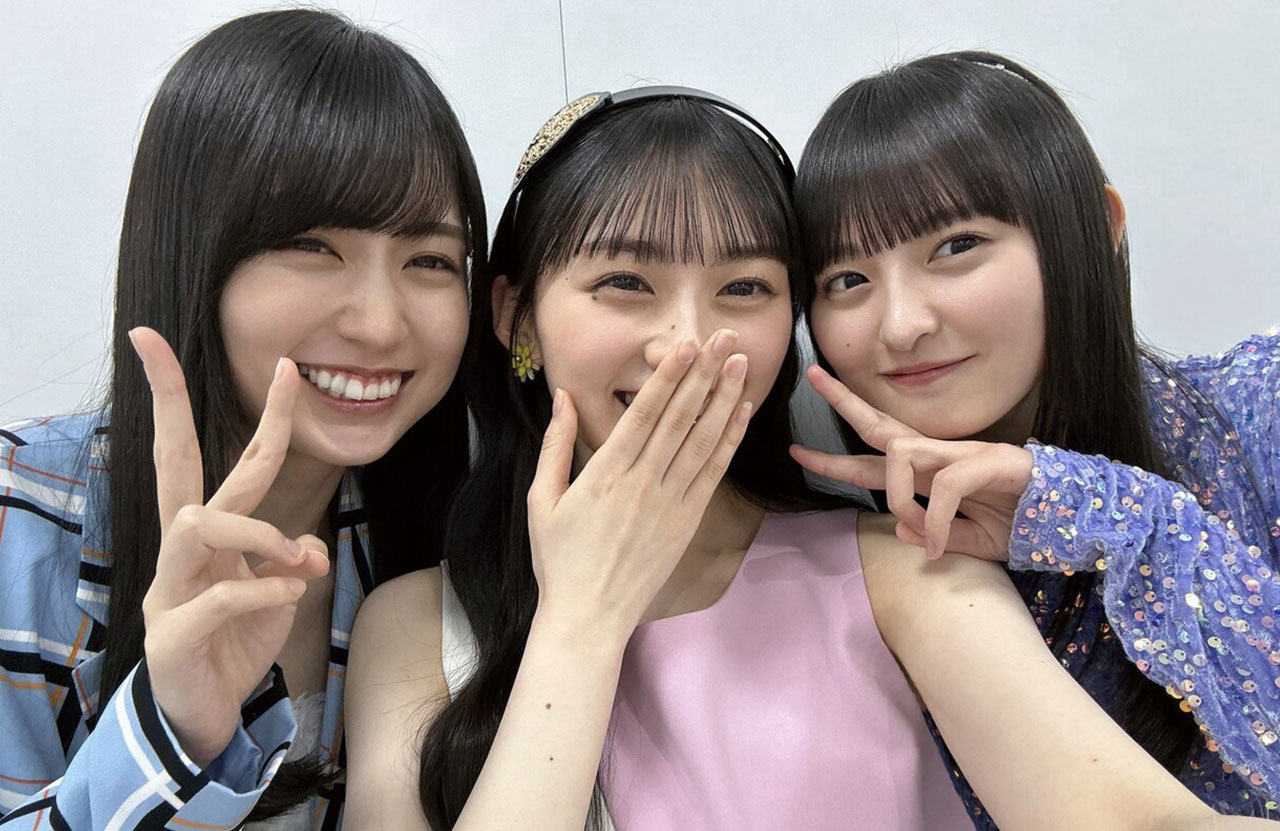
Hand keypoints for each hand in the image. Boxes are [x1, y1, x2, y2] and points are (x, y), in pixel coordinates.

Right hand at [130, 327, 329, 765]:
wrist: (204, 715)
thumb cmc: (234, 642)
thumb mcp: (276, 593)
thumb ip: (290, 557)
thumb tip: (306, 544)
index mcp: (205, 534)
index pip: (209, 457)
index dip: (220, 408)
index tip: (241, 353)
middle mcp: (180, 551)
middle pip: (174, 464)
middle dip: (170, 401)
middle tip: (160, 343)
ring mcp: (168, 589)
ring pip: (197, 523)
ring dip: (259, 531)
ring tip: (292, 557)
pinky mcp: (172, 633)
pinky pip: (221, 594)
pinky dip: (265, 591)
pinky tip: (290, 598)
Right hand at [527, 330, 752, 642]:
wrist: (589, 616)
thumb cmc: (559, 559)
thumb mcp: (541, 499)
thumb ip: (555, 445)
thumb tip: (561, 398)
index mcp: (604, 473)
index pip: (644, 413)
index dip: (669, 376)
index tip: (686, 344)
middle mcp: (643, 483)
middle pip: (681, 417)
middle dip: (704, 373)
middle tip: (724, 337)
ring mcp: (670, 502)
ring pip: (703, 439)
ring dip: (724, 397)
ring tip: (740, 363)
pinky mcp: (687, 521)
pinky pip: (713, 472)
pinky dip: (729, 440)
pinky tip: (741, 413)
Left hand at [791, 365, 1031, 560]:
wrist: (1075, 521)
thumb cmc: (1024, 526)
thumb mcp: (971, 543)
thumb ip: (937, 537)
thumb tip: (902, 532)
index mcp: (934, 472)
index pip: (876, 458)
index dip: (836, 460)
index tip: (798, 454)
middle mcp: (944, 455)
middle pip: (882, 427)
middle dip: (844, 405)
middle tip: (813, 378)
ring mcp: (967, 453)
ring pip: (904, 452)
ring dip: (894, 494)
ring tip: (912, 527)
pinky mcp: (993, 461)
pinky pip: (946, 485)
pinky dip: (936, 519)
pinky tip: (941, 544)